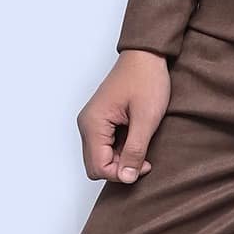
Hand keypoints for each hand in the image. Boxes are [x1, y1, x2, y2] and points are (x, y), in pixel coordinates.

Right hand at [78, 50, 170, 183]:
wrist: (147, 56)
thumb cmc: (146, 80)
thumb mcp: (146, 119)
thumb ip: (135, 151)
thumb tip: (127, 178)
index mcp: (93, 124)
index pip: (98, 167)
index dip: (122, 173)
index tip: (144, 165)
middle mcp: (87, 125)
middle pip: (96, 165)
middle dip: (120, 168)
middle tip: (144, 157)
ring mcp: (92, 122)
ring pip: (101, 157)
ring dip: (122, 158)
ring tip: (142, 144)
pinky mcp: (101, 121)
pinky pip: (106, 146)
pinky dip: (121, 149)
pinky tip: (137, 137)